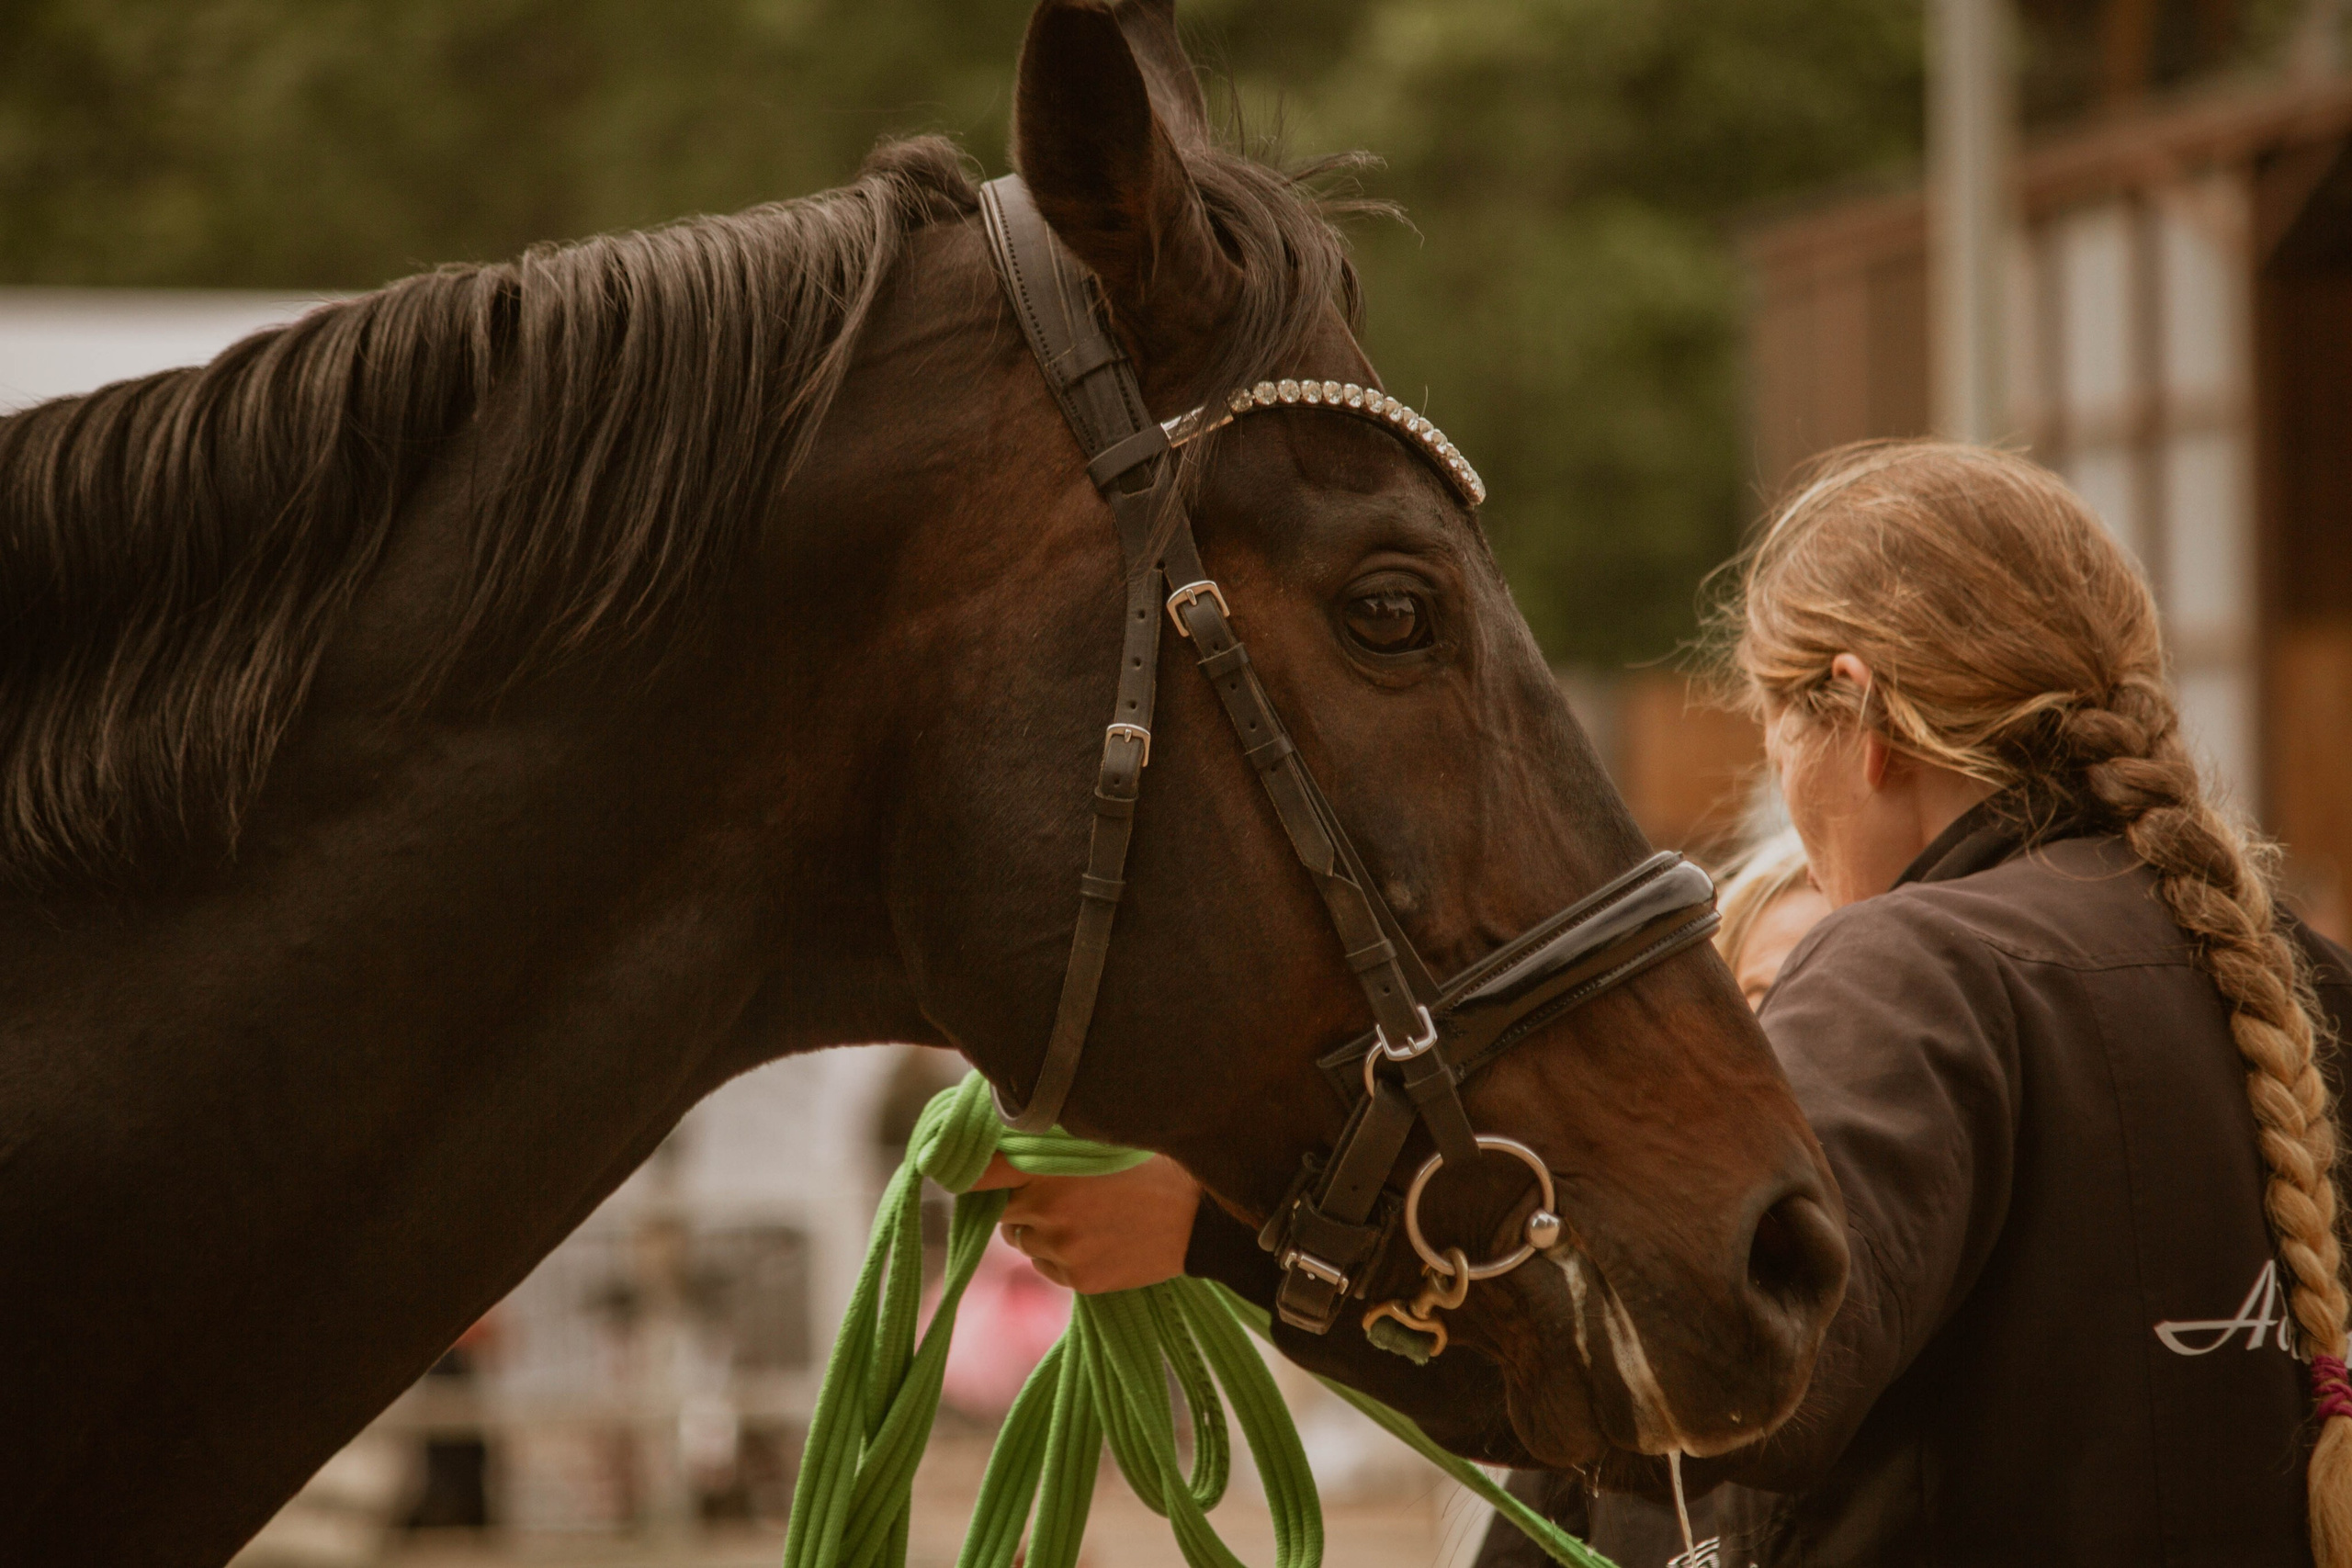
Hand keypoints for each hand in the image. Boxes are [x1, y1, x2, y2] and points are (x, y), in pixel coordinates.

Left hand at [968, 1153, 1201, 1293]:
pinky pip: (1048, 1266)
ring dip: (1039, 1228)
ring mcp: (1062, 1248)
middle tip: (1055, 1187)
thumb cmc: (1151, 1162)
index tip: (960, 1168)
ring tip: (1085, 1212)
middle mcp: (1046, 1209)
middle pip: (1002, 1210)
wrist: (1201, 1216)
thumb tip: (997, 1129)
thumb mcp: (1098, 1136)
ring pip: (1023, 1240)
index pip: (979, 1173)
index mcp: (1046, 1166)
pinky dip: (1062, 1253)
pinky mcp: (1078, 1279)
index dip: (966, 1171)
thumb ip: (1048, 1138)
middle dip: (1018, 1200)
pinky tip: (1099, 1236)